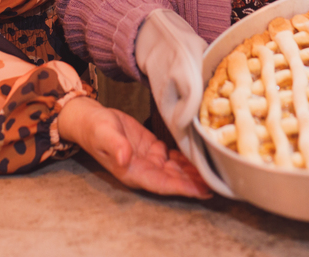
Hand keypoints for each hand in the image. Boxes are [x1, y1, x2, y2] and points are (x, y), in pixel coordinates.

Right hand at [56, 96, 211, 198]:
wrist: (89, 119)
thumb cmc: (94, 127)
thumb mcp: (103, 133)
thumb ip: (115, 145)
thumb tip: (124, 157)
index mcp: (133, 172)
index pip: (162, 184)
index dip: (183, 188)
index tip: (202, 189)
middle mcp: (144, 170)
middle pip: (174, 180)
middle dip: (195, 182)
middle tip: (218, 180)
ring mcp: (149, 160)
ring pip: (177, 170)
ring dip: (194, 172)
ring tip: (216, 170)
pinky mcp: (152, 149)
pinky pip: (174, 158)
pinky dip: (187, 159)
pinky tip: (201, 155)